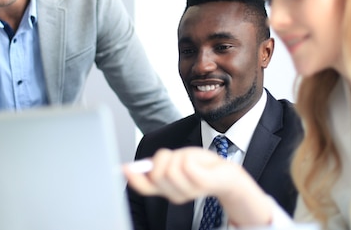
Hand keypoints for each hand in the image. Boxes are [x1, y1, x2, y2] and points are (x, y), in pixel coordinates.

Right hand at [123, 147, 273, 226]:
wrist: (225, 173)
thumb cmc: (200, 166)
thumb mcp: (174, 163)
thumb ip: (155, 168)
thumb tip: (131, 166)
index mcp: (166, 189)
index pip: (145, 187)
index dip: (133, 178)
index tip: (125, 168)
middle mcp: (175, 194)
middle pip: (158, 173)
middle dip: (164, 157)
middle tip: (177, 156)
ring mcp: (188, 190)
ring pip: (172, 168)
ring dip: (180, 156)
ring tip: (190, 160)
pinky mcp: (201, 184)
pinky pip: (186, 165)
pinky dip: (190, 158)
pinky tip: (198, 163)